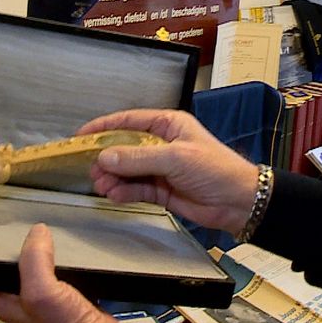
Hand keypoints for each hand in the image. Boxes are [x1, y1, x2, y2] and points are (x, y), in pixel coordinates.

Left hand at [0, 223, 126, 322]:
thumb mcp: (41, 292)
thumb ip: (35, 260)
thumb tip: (38, 232)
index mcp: (5, 303)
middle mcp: (21, 302)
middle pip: (5, 274)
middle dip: (5, 254)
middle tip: (6, 229)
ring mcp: (43, 302)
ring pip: (33, 272)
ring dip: (35, 256)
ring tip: (36, 234)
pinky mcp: (66, 299)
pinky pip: (58, 275)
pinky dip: (60, 262)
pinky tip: (65, 251)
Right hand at [79, 109, 260, 234]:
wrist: (239, 202)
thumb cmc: (218, 169)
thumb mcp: (175, 158)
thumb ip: (137, 157)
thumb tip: (106, 157)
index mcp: (168, 125)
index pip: (128, 121)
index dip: (103, 127)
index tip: (82, 135)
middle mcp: (162, 144)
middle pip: (124, 147)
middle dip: (106, 158)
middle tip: (91, 168)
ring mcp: (161, 168)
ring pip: (127, 170)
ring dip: (113, 177)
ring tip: (101, 185)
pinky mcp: (162, 189)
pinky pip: (136, 188)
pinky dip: (124, 191)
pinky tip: (115, 195)